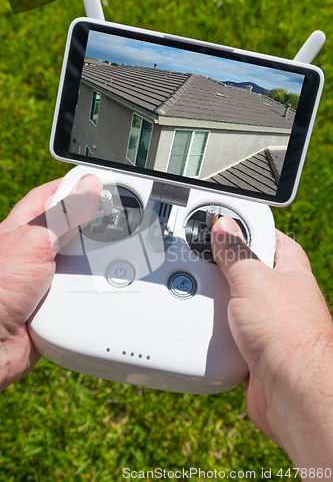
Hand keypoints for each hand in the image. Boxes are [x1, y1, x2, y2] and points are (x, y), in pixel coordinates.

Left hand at [0, 175, 102, 391]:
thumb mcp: (32, 242)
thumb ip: (62, 215)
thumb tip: (88, 187)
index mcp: (25, 228)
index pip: (56, 196)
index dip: (79, 186)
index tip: (105, 182)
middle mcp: (37, 250)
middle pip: (76, 227)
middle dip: (97, 224)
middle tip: (121, 219)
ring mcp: (49, 277)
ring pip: (84, 260)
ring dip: (98, 259)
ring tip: (119, 252)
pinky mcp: (59, 301)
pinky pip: (85, 288)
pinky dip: (97, 286)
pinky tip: (109, 282)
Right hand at [211, 216, 332, 468]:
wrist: (291, 393)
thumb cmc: (290, 336)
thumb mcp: (254, 280)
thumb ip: (236, 252)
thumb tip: (224, 227)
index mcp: (288, 268)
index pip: (264, 235)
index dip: (241, 225)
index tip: (217, 220)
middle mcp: (278, 292)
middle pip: (243, 266)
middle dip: (221, 265)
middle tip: (199, 257)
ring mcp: (265, 318)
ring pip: (232, 298)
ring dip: (215, 298)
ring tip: (198, 291)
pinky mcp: (251, 343)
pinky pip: (226, 326)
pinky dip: (214, 325)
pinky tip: (204, 322)